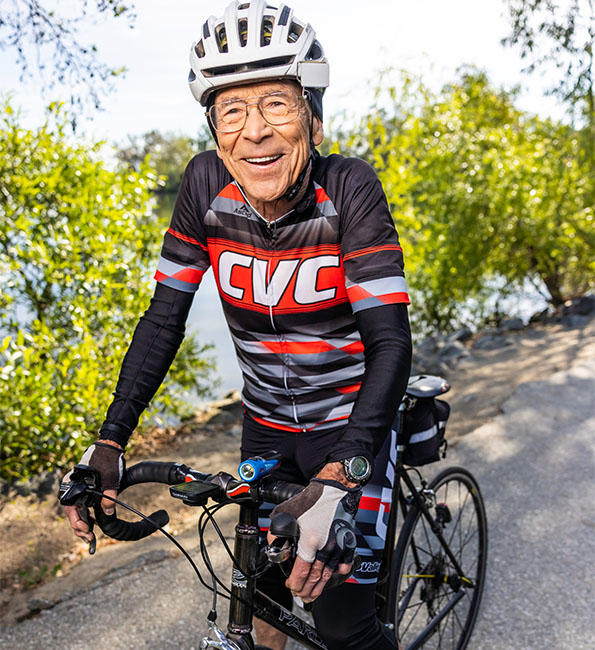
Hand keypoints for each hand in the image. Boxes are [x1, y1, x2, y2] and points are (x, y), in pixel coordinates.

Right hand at [63, 440, 123, 544]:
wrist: (110, 446)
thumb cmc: (108, 459)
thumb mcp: (110, 478)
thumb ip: (109, 496)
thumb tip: (108, 513)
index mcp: (73, 485)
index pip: (70, 509)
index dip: (77, 522)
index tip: (87, 529)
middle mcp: (72, 488)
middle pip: (72, 513)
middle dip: (80, 527)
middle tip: (89, 538)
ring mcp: (78, 489)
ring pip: (76, 511)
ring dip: (82, 523)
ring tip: (89, 535)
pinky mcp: (85, 489)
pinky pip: (82, 505)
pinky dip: (86, 515)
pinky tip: (93, 523)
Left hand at [268, 468, 360, 601]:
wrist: (334, 489)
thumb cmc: (312, 500)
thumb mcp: (285, 514)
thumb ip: (276, 533)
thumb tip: (275, 548)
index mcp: (310, 541)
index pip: (301, 571)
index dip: (295, 583)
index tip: (291, 586)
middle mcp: (326, 547)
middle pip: (315, 577)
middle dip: (306, 590)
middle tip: (301, 595)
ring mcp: (339, 546)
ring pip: (328, 574)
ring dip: (320, 586)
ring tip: (313, 593)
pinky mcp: (348, 543)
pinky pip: (344, 563)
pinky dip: (338, 572)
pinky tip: (333, 576)